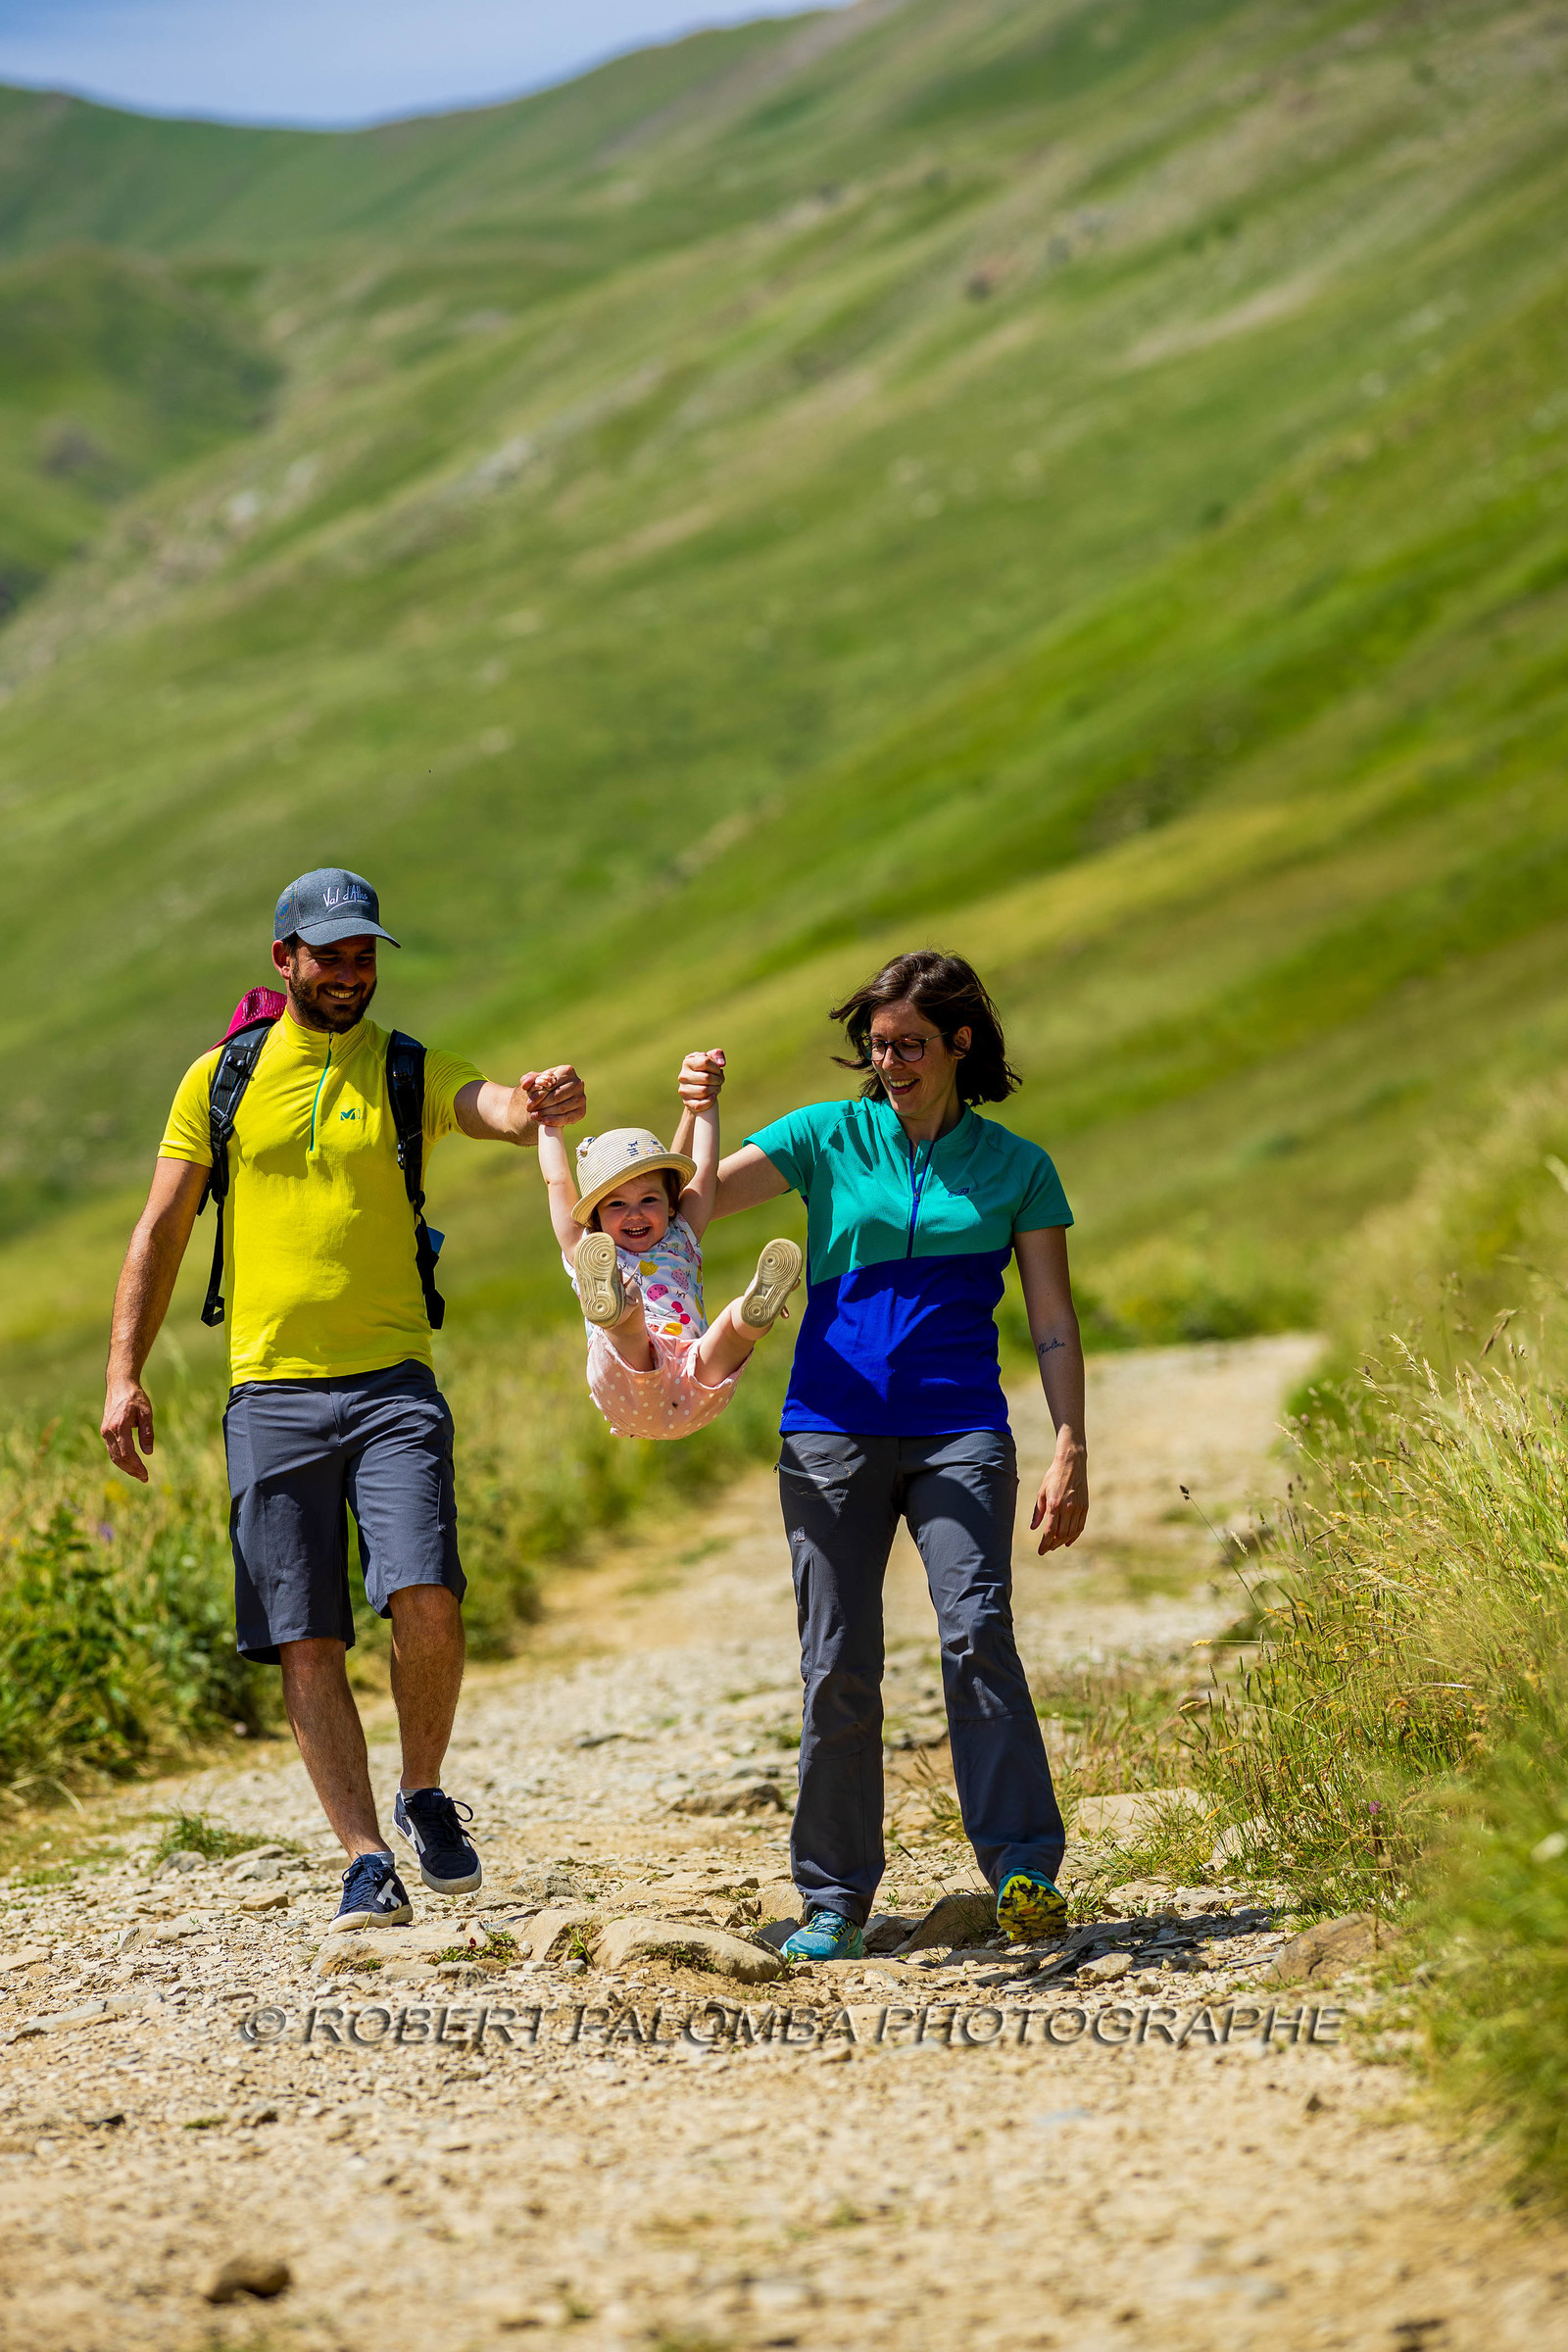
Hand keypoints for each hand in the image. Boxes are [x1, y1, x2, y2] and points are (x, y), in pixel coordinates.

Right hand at [102, 1378, 154, 1483]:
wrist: (119, 1385)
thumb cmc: (135, 1397)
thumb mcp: (146, 1413)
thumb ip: (147, 1432)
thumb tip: (148, 1453)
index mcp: (120, 1426)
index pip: (127, 1454)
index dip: (136, 1467)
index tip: (145, 1475)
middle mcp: (109, 1431)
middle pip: (119, 1458)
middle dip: (131, 1470)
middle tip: (144, 1478)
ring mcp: (105, 1432)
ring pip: (114, 1456)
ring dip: (125, 1467)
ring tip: (138, 1474)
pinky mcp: (105, 1431)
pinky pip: (111, 1450)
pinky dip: (120, 1459)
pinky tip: (129, 1464)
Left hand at [518, 1063, 585, 1131]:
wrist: (553, 1097)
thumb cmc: (544, 1086)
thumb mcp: (535, 1080)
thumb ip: (528, 1079)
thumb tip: (526, 1084)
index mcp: (567, 1071)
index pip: (551, 1085)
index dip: (538, 1095)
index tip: (528, 1104)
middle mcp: (578, 1083)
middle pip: (556, 1097)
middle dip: (542, 1105)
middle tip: (531, 1111)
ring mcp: (581, 1098)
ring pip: (562, 1108)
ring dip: (546, 1113)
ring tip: (535, 1116)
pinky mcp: (582, 1111)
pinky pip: (569, 1118)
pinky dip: (556, 1121)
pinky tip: (545, 1121)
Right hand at [677, 1048, 725, 1111]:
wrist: (702, 1092)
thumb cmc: (708, 1074)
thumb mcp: (712, 1061)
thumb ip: (717, 1055)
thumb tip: (721, 1063)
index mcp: (688, 1062)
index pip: (706, 1061)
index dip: (716, 1067)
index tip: (717, 1071)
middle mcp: (683, 1076)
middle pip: (706, 1078)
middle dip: (717, 1080)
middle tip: (718, 1081)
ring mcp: (683, 1090)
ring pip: (704, 1091)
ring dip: (715, 1090)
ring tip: (716, 1088)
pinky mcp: (687, 1102)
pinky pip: (700, 1104)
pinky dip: (710, 1101)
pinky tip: (712, 1097)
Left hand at [1030, 1439, 1086, 1553]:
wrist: (1071, 1463)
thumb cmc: (1053, 1476)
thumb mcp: (1041, 1492)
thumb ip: (1038, 1512)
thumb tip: (1034, 1528)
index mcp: (1054, 1505)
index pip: (1049, 1532)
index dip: (1044, 1544)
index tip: (1040, 1551)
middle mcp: (1067, 1508)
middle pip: (1060, 1535)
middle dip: (1052, 1545)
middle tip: (1046, 1549)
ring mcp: (1078, 1508)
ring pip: (1071, 1533)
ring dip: (1063, 1542)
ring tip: (1055, 1546)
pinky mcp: (1085, 1507)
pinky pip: (1080, 1526)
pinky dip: (1074, 1536)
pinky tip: (1068, 1541)